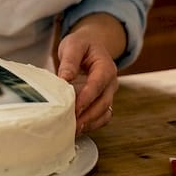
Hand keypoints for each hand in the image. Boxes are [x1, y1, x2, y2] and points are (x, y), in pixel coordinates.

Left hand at [55, 14, 123, 133]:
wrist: (92, 45)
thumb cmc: (82, 45)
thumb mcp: (73, 45)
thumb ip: (69, 61)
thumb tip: (65, 79)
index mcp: (106, 67)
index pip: (98, 84)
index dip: (87, 98)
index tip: (75, 108)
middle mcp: (110, 82)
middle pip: (103, 103)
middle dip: (88, 115)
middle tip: (71, 125)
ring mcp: (108, 93)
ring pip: (104, 113)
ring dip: (90, 123)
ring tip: (72, 130)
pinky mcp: (102, 101)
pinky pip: (102, 117)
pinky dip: (91, 124)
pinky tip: (77, 128)